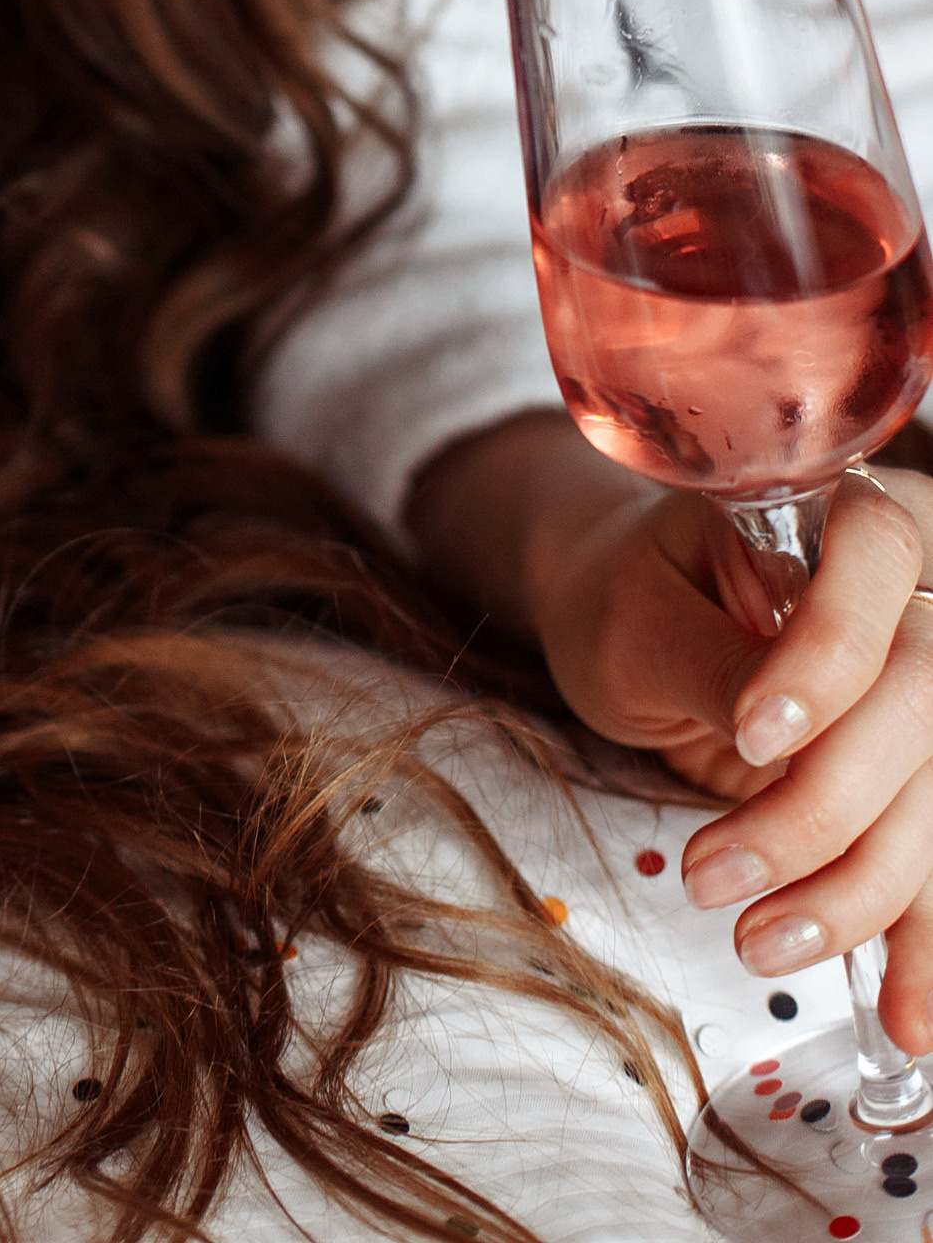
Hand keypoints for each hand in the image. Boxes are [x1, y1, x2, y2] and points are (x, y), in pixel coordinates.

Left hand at [525, 447, 932, 1048]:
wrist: (625, 625)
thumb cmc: (623, 597)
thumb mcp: (634, 618)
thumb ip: (710, 661)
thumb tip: (775, 738)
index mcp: (830, 512)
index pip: (880, 553)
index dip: (834, 653)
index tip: (751, 735)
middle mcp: (905, 596)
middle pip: (919, 697)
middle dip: (822, 807)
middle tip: (712, 877)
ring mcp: (917, 695)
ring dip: (857, 890)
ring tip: (756, 945)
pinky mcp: (910, 784)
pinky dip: (921, 943)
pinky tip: (906, 1014)